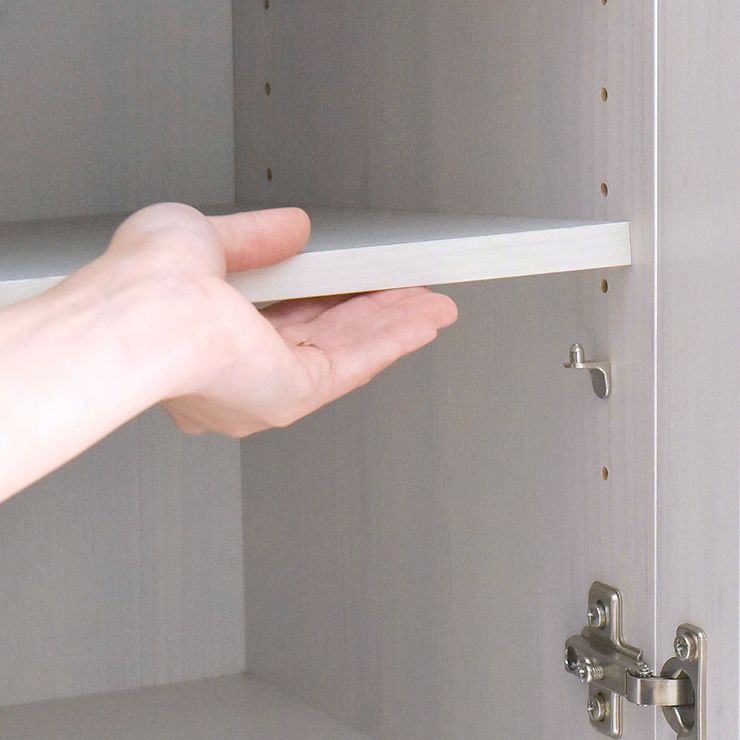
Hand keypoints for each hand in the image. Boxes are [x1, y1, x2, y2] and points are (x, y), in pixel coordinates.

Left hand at [105, 203, 457, 437]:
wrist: (150, 311)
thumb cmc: (148, 281)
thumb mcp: (203, 236)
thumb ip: (255, 236)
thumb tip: (292, 228)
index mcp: (209, 333)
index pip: (282, 312)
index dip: (328, 292)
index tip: (355, 275)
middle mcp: (240, 369)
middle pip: (325, 334)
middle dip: (375, 310)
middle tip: (410, 290)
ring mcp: (267, 387)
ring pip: (346, 350)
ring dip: (393, 325)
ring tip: (430, 304)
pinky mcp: (292, 397)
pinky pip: (354, 366)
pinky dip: (392, 342)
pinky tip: (420, 323)